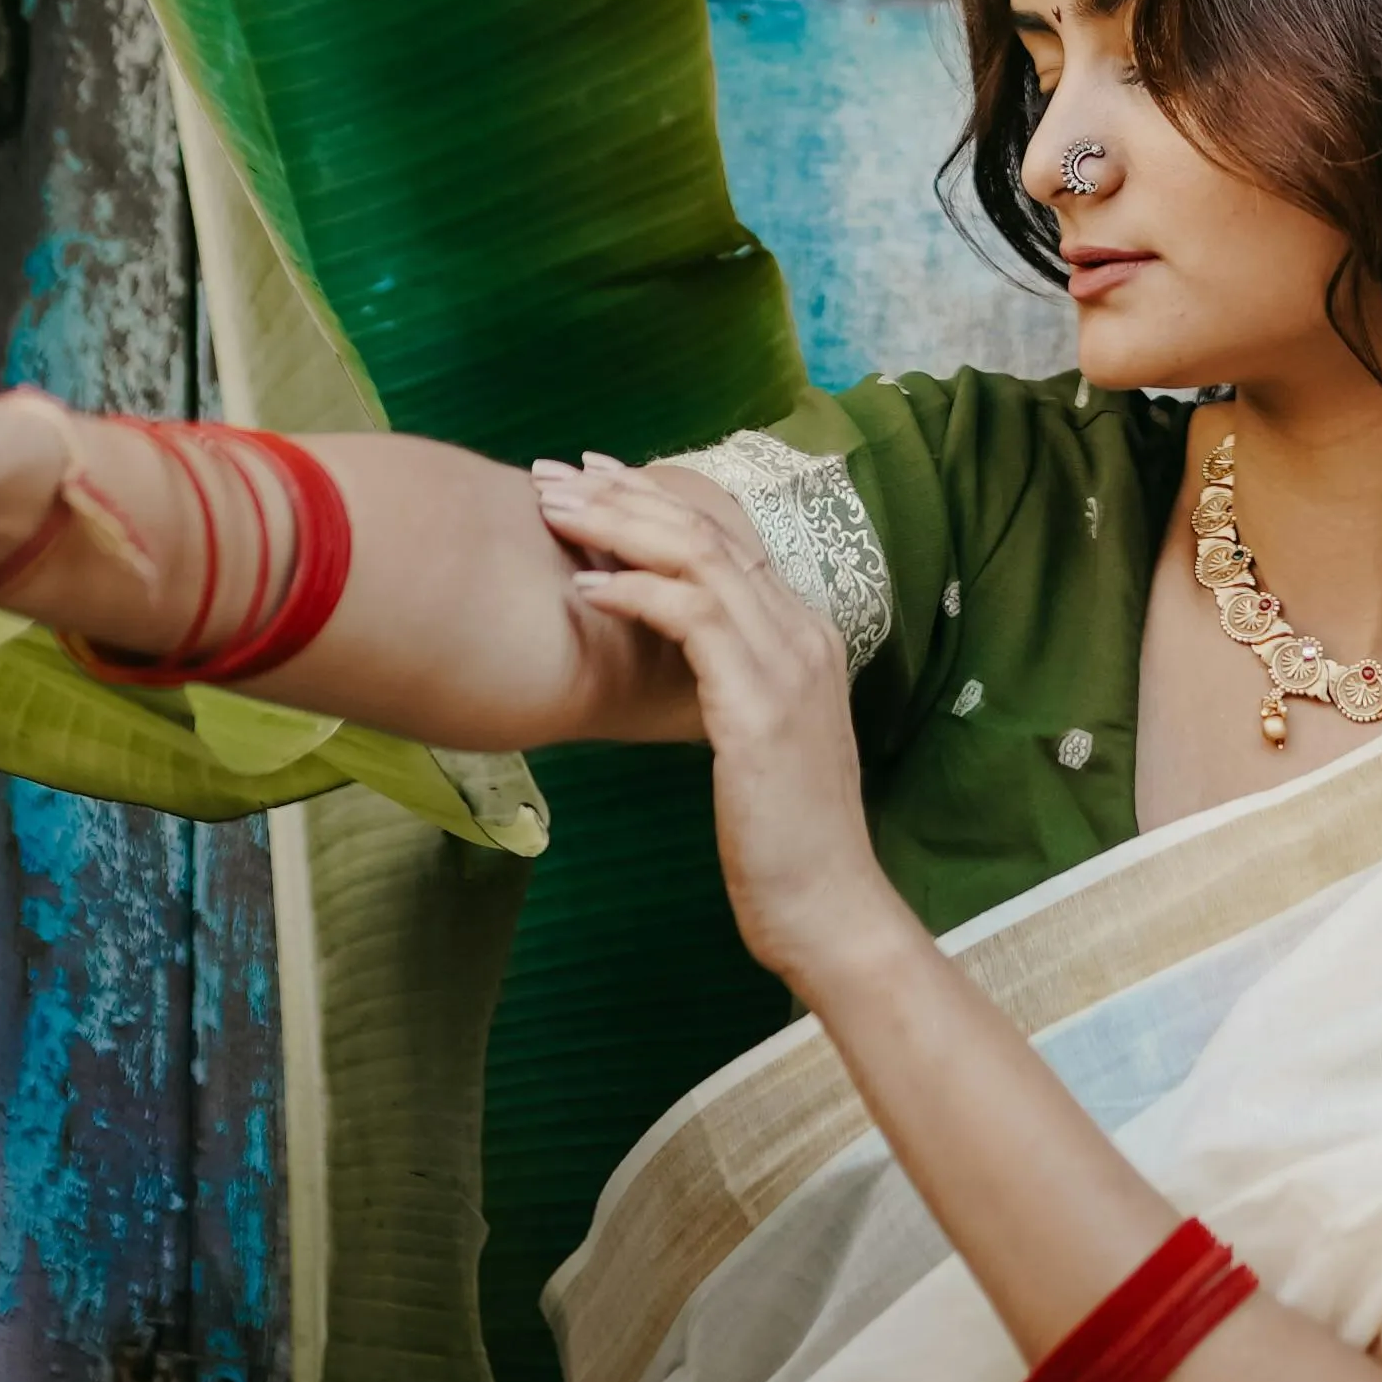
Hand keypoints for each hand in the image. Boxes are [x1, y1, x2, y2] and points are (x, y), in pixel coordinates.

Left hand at [535, 453, 904, 1007]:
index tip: (596, 475)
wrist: (826, 907)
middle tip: (556, 475)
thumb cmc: (780, 838)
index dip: (659, 494)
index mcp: (806, 634)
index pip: (729, 534)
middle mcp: (804, 633)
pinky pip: (694, 619)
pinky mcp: (760, 707)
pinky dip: (637, 592)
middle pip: (710, 529)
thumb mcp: (756, 738)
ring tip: (556, 512)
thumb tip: (670, 646)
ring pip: (700, 558)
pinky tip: (585, 588)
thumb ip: (729, 679)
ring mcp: (788, 665)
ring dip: (620, 526)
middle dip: (627, 493)